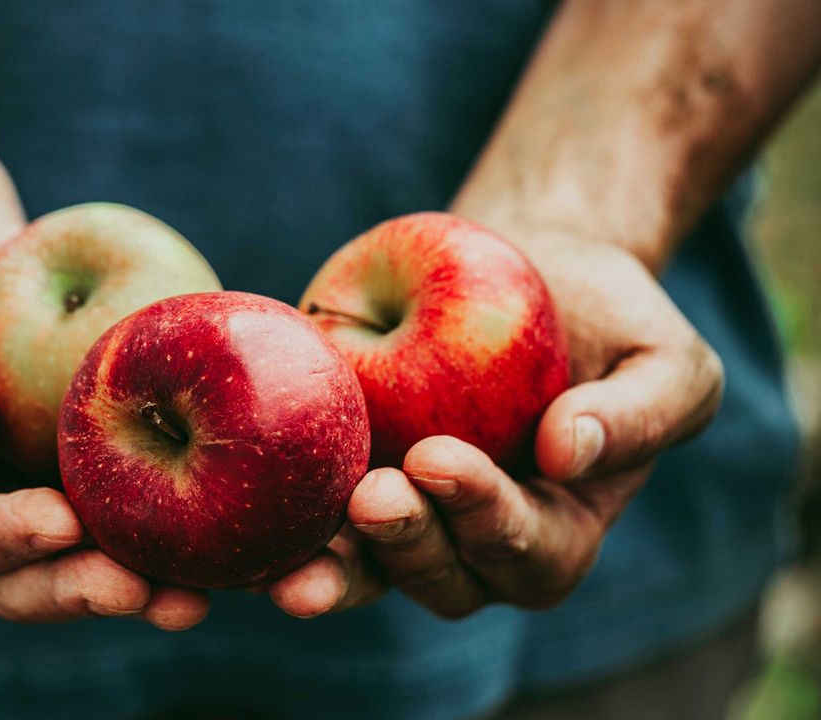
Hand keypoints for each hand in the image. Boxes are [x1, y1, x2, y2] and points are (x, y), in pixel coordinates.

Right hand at [0, 193, 208, 628]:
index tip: (56, 521)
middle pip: (12, 579)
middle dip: (75, 589)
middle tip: (143, 590)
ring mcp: (12, 501)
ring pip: (71, 563)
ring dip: (131, 584)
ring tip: (192, 597)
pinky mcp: (68, 473)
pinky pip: (114, 507)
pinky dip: (161, 528)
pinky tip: (218, 535)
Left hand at [268, 235, 723, 617]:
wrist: (522, 268)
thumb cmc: (607, 320)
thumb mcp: (663, 358)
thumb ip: (640, 413)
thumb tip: (568, 453)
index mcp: (556, 529)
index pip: (525, 550)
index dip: (484, 517)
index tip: (441, 460)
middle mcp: (474, 541)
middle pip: (442, 578)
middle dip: (405, 545)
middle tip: (372, 495)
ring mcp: (405, 516)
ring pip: (368, 570)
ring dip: (335, 566)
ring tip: (299, 551)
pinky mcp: (344, 477)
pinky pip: (310, 519)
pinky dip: (279, 525)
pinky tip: (248, 515)